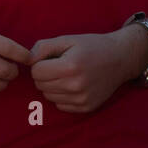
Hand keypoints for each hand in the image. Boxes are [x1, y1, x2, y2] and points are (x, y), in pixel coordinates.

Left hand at [29, 29, 145, 113]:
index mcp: (70, 66)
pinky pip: (60, 105)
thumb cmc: (92, 46)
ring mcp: (81, 99)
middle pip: (40, 85)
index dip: (40, 63)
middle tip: (59, 65)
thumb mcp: (68, 39)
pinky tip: (74, 85)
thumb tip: (27, 60)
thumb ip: (44, 47)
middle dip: (45, 75)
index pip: (36, 72)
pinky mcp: (86, 108)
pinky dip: (62, 96)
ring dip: (52, 86)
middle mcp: (75, 85)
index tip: (51, 58)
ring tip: (67, 75)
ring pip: (48, 97)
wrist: (121, 58)